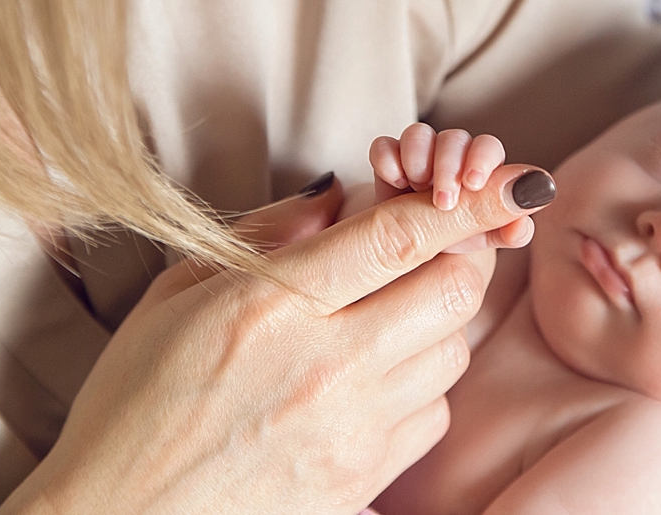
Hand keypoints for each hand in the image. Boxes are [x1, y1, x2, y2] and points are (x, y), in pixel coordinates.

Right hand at [0, 165, 555, 514]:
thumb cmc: (137, 401)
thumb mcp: (180, 293)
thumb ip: (269, 235)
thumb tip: (343, 197)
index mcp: (272, 306)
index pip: (399, 238)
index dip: (472, 203)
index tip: (523, 182)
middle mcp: (325, 367)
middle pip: (451, 291)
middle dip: (460, 257)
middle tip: (431, 251)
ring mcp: (351, 429)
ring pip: (453, 352)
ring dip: (437, 321)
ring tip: (385, 319)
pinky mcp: (363, 478)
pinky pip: (433, 413)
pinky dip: (422, 384)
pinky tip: (375, 380)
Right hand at [370, 124, 532, 251]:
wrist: (393, 269)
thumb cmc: (447, 251)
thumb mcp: (474, 243)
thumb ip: (502, 220)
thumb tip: (541, 192)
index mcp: (479, 177)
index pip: (488, 151)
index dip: (483, 159)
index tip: (473, 183)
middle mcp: (450, 163)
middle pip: (456, 139)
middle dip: (449, 163)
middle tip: (443, 199)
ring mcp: (416, 162)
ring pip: (421, 135)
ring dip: (419, 155)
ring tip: (414, 186)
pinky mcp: (386, 165)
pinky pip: (385, 146)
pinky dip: (387, 156)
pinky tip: (392, 178)